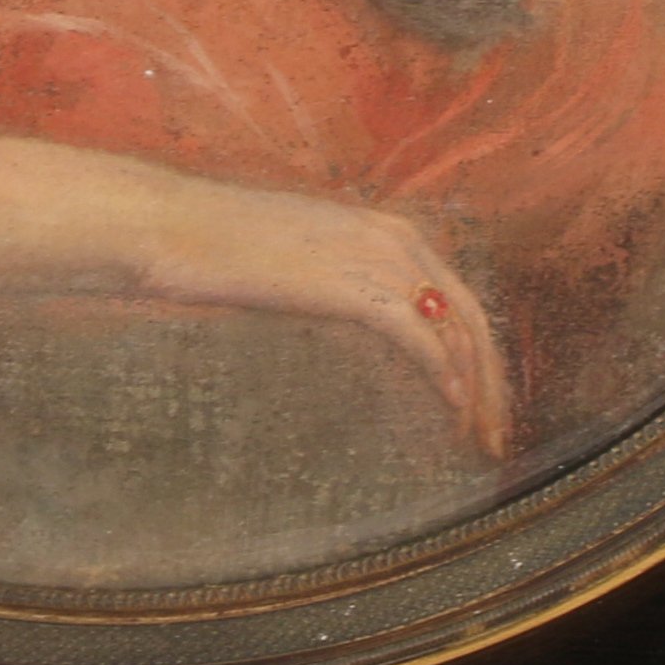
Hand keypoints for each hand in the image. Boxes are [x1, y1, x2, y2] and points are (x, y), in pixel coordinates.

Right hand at [135, 181, 513, 461]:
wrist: (171, 225)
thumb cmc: (216, 244)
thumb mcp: (294, 256)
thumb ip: (332, 277)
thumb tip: (344, 309)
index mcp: (383, 226)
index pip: (456, 295)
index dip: (477, 351)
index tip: (481, 399)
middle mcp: (394, 236)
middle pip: (472, 316)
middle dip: (492, 380)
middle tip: (494, 434)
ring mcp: (377, 259)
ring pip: (457, 332)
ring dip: (479, 391)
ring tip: (480, 438)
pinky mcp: (354, 287)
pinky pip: (421, 339)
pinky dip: (447, 378)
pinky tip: (455, 411)